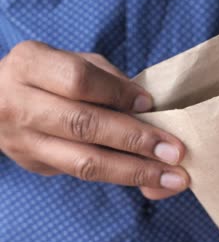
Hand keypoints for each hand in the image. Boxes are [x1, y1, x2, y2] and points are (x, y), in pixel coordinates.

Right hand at [0, 41, 189, 199]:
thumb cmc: (50, 75)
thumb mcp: (74, 61)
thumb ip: (108, 79)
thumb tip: (148, 107)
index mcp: (30, 65)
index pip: (78, 81)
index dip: (117, 93)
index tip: (149, 104)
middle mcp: (19, 104)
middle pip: (83, 125)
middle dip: (135, 140)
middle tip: (175, 152)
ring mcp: (24, 140)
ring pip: (84, 162)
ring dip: (135, 171)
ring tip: (173, 177)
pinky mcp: (35, 165)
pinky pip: (85, 175)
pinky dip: (124, 177)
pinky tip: (153, 181)